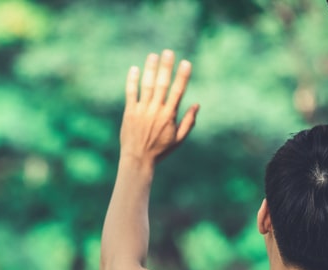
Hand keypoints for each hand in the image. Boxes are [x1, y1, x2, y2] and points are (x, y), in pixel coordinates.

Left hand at [120, 50, 198, 164]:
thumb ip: (188, 122)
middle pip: (162, 84)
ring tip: (153, 55)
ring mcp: (142, 110)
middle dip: (166, 67)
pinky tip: (135, 69)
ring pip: (146, 86)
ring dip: (150, 69)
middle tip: (168, 52)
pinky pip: (130, 93)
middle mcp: (156, 111)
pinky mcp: (129, 112)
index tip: (186, 63)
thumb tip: (197, 105)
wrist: (138, 160)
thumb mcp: (178, 139)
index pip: (178, 92)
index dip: (182, 76)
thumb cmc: (160, 150)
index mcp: (169, 116)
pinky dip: (132, 81)